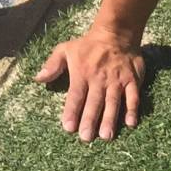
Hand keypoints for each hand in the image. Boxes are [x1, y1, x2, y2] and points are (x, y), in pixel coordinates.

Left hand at [35, 21, 147, 141]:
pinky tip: (130, 123)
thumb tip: (38, 78)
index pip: (76, 95)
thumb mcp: (66, 49)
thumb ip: (52, 65)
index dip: (72, 111)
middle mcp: (99, 79)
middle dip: (90, 120)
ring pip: (113, 102)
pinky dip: (132, 109)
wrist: (116, 33)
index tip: (68, 127)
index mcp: (82, 73)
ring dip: (110, 118)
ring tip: (106, 136)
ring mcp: (117, 80)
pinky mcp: (132, 80)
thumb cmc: (88, 45)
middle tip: (86, 137)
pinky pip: (133, 96)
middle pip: (94, 102)